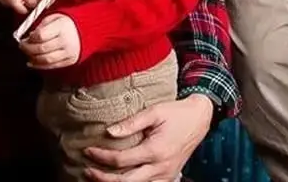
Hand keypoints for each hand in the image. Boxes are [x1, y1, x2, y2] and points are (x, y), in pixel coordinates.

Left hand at [19, 13, 79, 68]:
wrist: (87, 31)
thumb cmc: (67, 23)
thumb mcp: (54, 17)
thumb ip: (41, 26)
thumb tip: (29, 37)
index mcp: (62, 26)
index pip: (41, 35)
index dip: (30, 38)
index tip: (25, 38)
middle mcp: (66, 40)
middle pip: (42, 48)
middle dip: (28, 49)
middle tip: (22, 46)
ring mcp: (69, 52)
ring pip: (46, 59)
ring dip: (33, 58)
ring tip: (27, 54)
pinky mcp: (70, 60)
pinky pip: (53, 66)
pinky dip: (40, 66)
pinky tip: (33, 63)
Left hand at [83, 93, 213, 181]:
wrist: (200, 118)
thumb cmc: (176, 113)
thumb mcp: (154, 111)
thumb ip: (131, 123)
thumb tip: (109, 132)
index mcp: (155, 151)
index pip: (121, 160)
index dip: (101, 157)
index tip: (88, 150)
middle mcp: (161, 167)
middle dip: (103, 178)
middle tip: (87, 170)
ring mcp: (166, 174)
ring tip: (98, 178)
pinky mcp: (169, 176)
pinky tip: (120, 180)